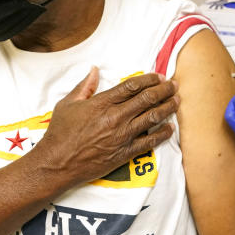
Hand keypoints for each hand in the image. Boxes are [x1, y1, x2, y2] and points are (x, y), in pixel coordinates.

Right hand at [33, 68, 178, 186]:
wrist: (57, 164)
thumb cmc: (60, 133)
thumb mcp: (67, 104)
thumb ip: (84, 86)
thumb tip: (94, 70)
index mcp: (102, 103)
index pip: (132, 86)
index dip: (149, 79)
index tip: (158, 76)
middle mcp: (115, 117)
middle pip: (147, 99)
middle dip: (164, 90)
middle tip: (174, 85)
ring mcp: (122, 136)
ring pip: (153, 117)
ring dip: (168, 107)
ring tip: (176, 101)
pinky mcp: (125, 153)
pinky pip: (150, 142)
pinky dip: (163, 134)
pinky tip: (170, 128)